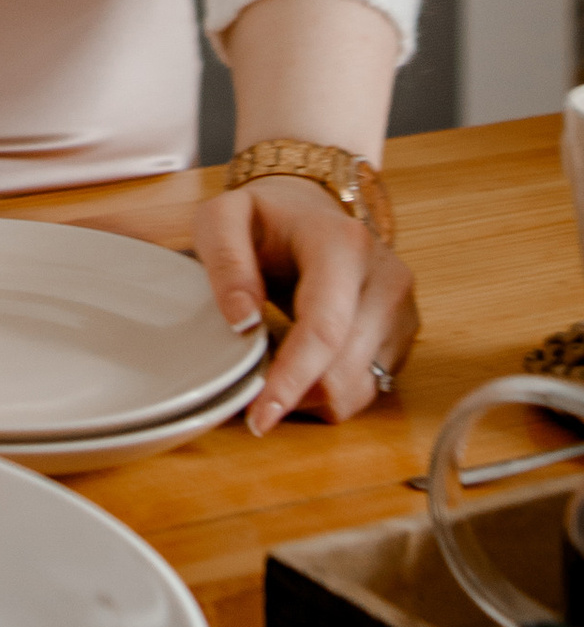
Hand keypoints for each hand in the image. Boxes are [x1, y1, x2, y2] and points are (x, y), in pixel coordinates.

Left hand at [190, 175, 416, 429]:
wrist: (308, 210)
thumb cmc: (264, 218)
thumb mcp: (223, 219)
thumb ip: (225, 261)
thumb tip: (242, 321)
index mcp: (343, 244)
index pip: (324, 329)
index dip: (292, 379)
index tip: (259, 417)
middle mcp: (386, 277)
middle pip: (345, 370)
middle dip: (295, 394)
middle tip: (250, 389)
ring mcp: (402, 308)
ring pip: (359, 388)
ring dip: (311, 394)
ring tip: (275, 366)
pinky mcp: (404, 334)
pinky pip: (368, 387)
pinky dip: (329, 389)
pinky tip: (301, 364)